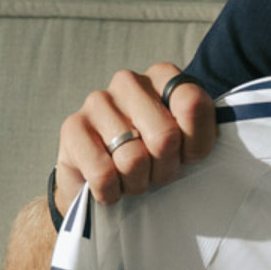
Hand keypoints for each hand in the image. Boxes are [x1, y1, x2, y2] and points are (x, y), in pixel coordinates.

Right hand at [55, 63, 217, 211]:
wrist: (102, 184)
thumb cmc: (152, 160)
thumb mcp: (187, 146)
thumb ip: (197, 134)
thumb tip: (181, 140)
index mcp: (163, 77)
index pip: (192, 104)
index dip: (196, 144)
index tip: (187, 155)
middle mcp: (129, 81)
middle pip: (164, 136)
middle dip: (165, 169)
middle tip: (156, 172)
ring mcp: (97, 101)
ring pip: (133, 159)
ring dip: (137, 183)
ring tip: (132, 178)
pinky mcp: (72, 127)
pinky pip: (103, 174)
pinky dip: (111, 192)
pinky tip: (110, 187)